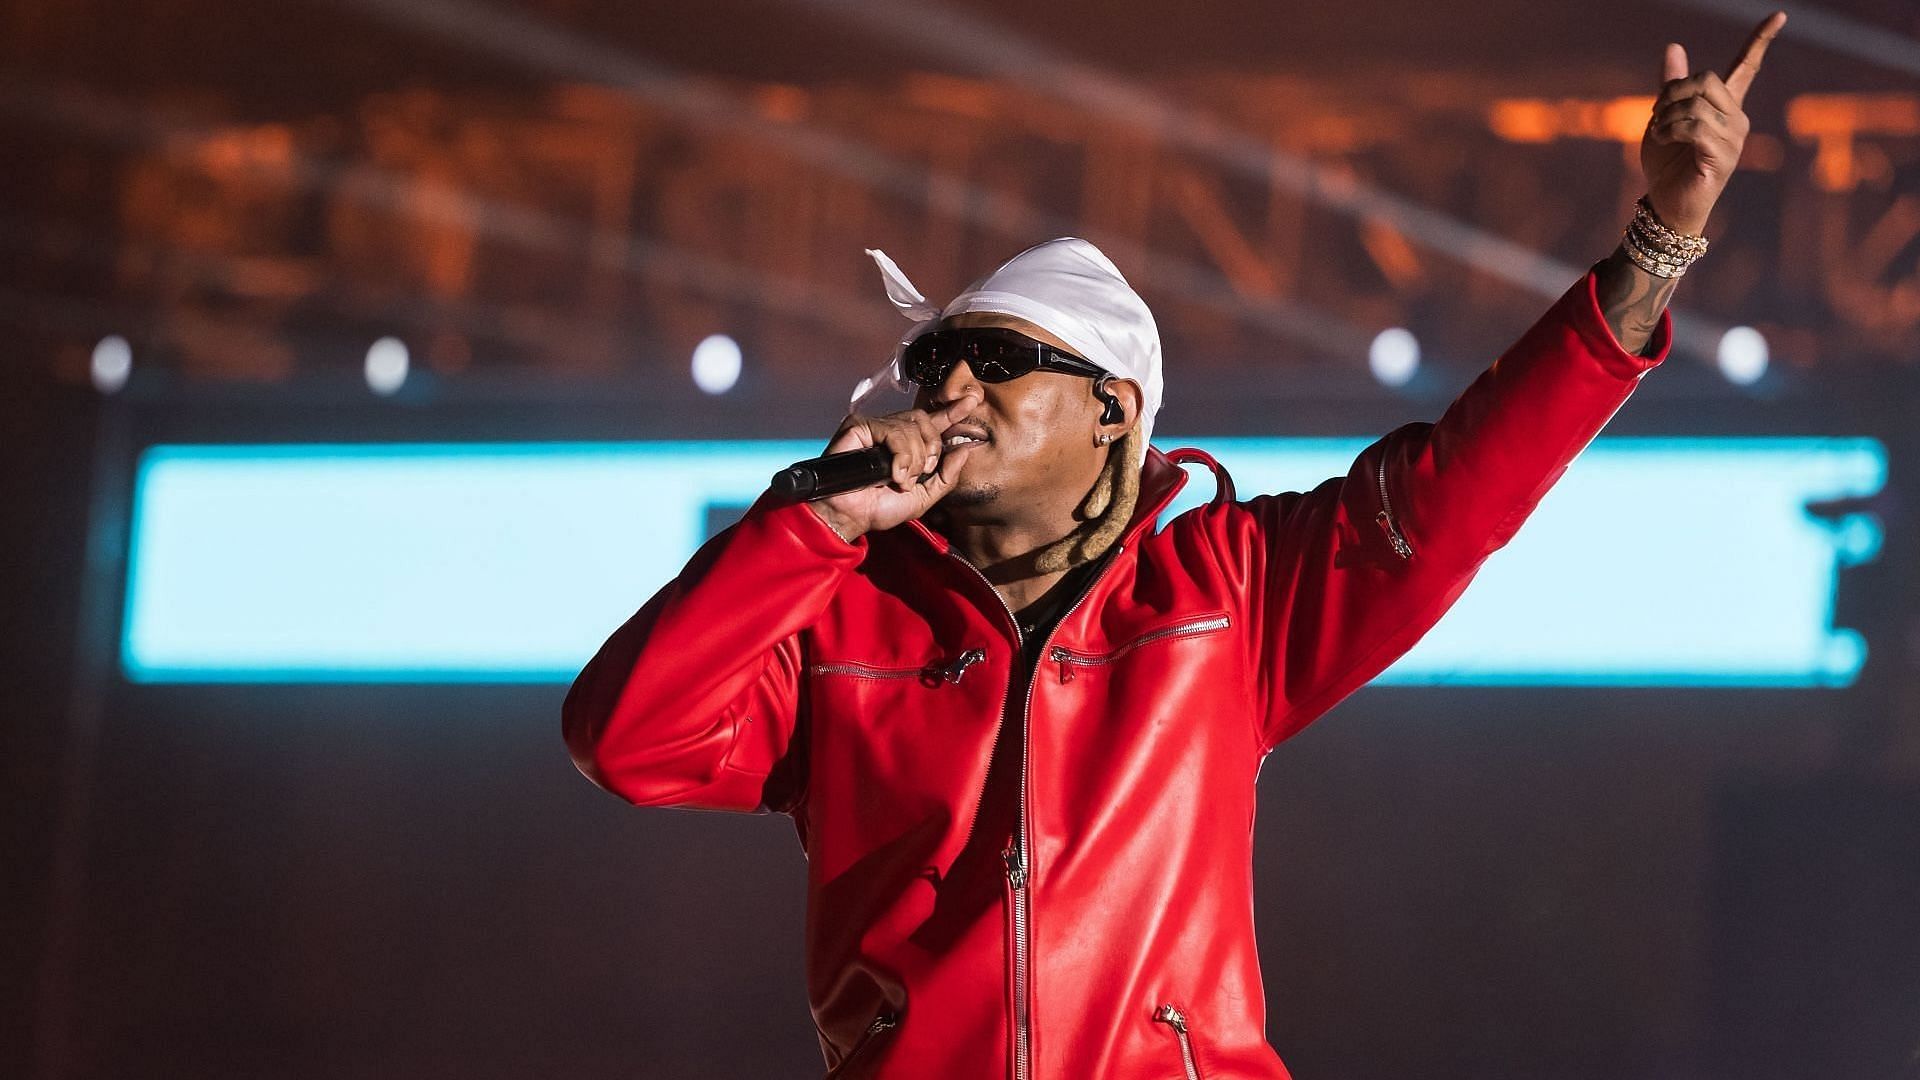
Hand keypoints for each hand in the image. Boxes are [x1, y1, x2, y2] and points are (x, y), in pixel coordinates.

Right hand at [807, 388, 984, 540]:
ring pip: (911, 427)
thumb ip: (946, 477)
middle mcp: (892, 433)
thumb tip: (964, 449)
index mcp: (908, 447)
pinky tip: (893, 472)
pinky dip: (899, 454)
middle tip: (921, 473)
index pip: (933, 423)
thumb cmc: (879, 508)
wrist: (852, 516)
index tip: (971, 401)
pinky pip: (893, 430)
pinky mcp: (860, 426)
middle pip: (925, 421)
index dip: (951, 411)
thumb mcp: (924, 498)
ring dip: (913, 459)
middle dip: (931, 449)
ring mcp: (875, 428)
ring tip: (900, 479)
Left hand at [1640, 11, 1784, 235]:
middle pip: (1707, 78)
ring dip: (1666, 116)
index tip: (1780, 14)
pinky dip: (1670, 129)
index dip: (1761, 40)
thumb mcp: (1664, 117)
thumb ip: (1671, 85)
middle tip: (1657, 114)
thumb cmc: (1667, 164)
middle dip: (1673, 91)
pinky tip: (1663, 139)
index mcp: (1724, 106)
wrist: (1665, 203)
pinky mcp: (1723, 155)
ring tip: (1659, 133)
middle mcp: (1736, 118)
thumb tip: (1673, 46)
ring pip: (1696, 104)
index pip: (1746, 66)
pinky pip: (1694, 126)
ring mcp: (1734, 138)